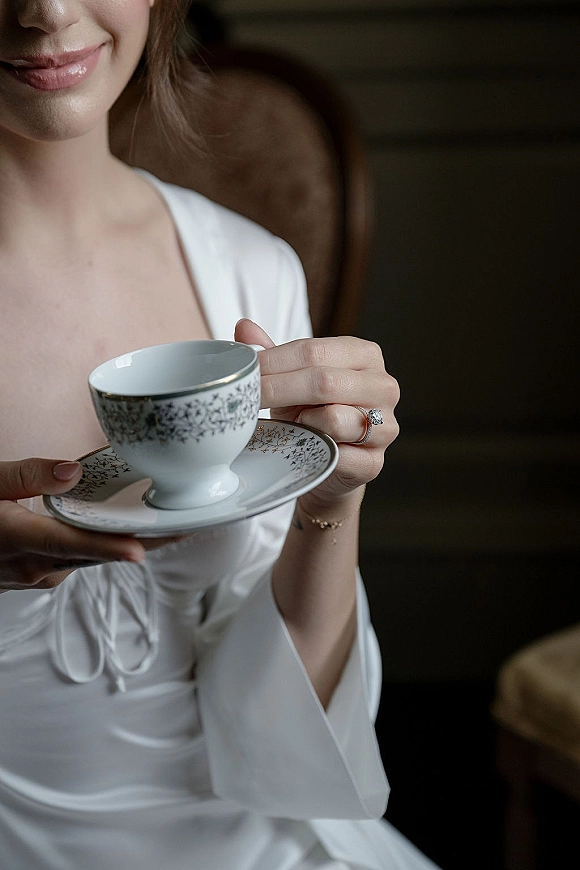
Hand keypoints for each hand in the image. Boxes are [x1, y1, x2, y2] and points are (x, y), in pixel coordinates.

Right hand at [0, 458, 176, 591]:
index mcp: (18, 541)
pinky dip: (103, 544)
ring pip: (91, 557)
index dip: (109, 549)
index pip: (72, 545)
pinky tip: (124, 526)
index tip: (142, 549)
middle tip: (189, 523)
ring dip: (128, 541)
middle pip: (98, 552)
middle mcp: (34, 567)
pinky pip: (79, 558)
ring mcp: (37, 576)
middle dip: (145, 540)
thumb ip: (25, 476)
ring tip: (172, 522)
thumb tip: (71, 471)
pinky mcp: (37, 574)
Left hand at [234, 320, 398, 509]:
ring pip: (333, 419)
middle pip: (324, 381)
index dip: (273, 362)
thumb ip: (273, 355)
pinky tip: (305, 449)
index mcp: (364, 355)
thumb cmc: (312, 414)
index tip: (245, 373)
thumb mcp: (291, 380)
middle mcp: (383, 386)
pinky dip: (313, 452)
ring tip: (289, 426)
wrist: (329, 464)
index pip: (313, 351)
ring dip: (301, 424)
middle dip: (277, 390)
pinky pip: (336, 454)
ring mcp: (385, 425)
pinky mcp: (374, 462)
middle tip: (246, 399)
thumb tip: (244, 328)